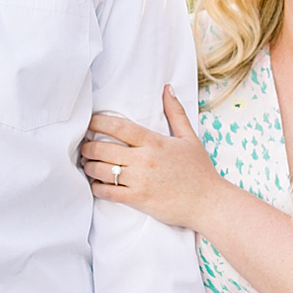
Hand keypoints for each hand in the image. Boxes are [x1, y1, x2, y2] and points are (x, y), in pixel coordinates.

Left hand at [82, 86, 225, 229]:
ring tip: (87, 164)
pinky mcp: (138, 199)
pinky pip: (108, 192)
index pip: (118, 127)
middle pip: (104, 148)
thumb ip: (176, 113)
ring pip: (102, 170)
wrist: (208, 203)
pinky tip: (96, 184)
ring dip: (89, 166)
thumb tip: (168, 88)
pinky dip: (97, 187)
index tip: (89, 123)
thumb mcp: (190, 138)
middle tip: (84, 146)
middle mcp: (144, 159)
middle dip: (88, 146)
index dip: (98, 122)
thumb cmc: (200, 171)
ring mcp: (140, 180)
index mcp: (154, 142)